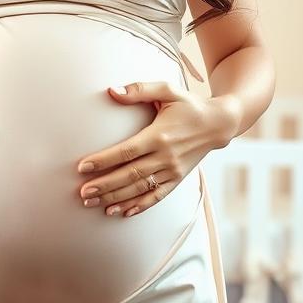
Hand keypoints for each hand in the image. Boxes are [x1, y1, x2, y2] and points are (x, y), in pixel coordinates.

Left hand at [76, 80, 238, 217]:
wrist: (219, 124)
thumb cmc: (189, 105)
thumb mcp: (167, 90)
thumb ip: (139, 89)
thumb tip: (112, 90)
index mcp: (159, 135)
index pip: (126, 152)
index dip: (104, 160)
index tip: (83, 167)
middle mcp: (166, 156)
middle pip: (130, 175)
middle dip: (105, 185)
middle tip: (83, 193)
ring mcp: (173, 171)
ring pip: (141, 189)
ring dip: (117, 198)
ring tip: (94, 204)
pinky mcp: (178, 179)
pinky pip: (157, 196)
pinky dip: (140, 206)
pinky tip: (123, 212)